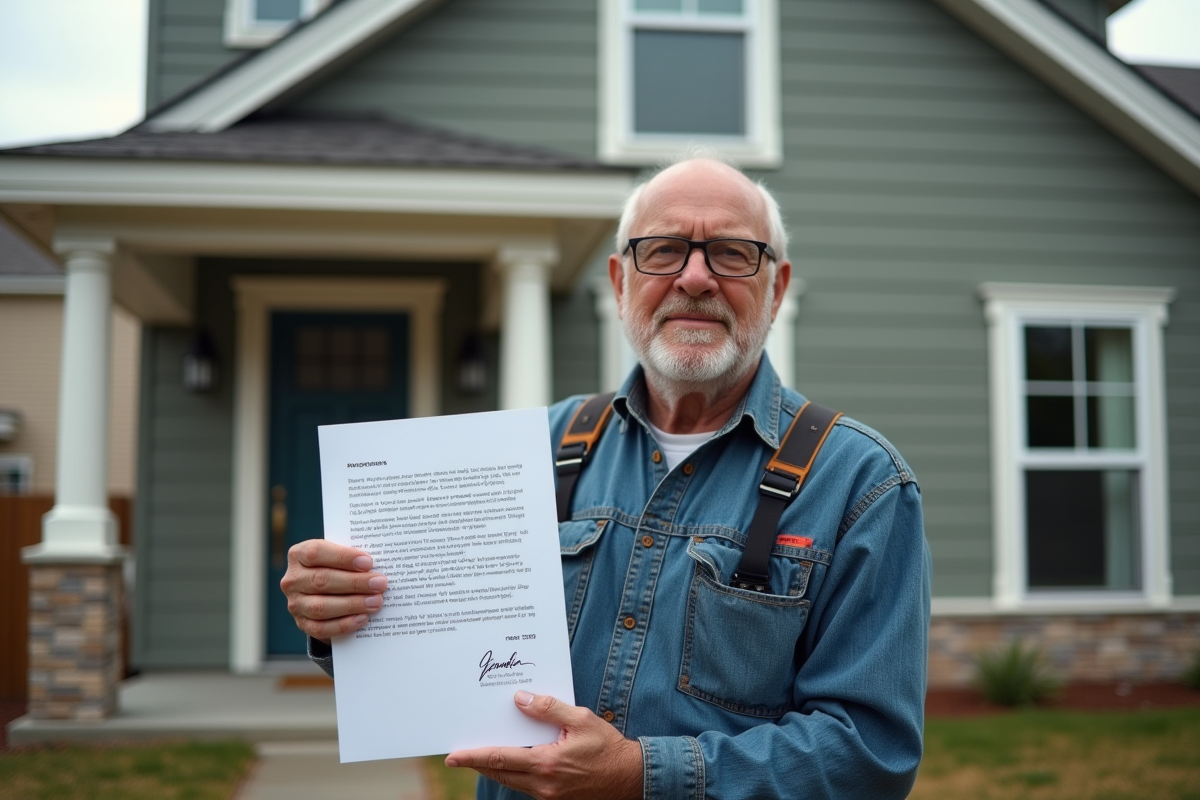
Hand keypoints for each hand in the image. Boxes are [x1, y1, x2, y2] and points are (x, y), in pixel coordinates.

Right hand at [279, 539, 386, 643]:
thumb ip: (351, 559)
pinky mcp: (302, 624)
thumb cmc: (337, 567)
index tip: (368, 562)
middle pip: (321, 580)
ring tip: (376, 601)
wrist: (324, 592)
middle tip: (380, 584)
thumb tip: (376, 568)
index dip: (343, 557)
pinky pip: (321, 628)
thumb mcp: (339, 556)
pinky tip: (363, 618)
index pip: (316, 552)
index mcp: (298, 555)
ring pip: (320, 606)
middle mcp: (292, 579)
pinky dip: (344, 624)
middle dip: (355, 583)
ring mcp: (295, 604)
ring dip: (352, 604)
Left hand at [445, 691, 642, 799]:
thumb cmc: (608, 747)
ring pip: (511, 782)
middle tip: (458, 756)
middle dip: (478, 764)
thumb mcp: (581, 720)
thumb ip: (549, 709)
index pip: (500, 759)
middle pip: (500, 774)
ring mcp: (548, 796)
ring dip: (495, 769)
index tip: (452, 757)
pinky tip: (513, 760)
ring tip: (482, 756)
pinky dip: (514, 773)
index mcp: (546, 764)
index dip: (473, 757)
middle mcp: (542, 785)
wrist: (630, 779)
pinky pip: (526, 786)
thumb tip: (520, 700)